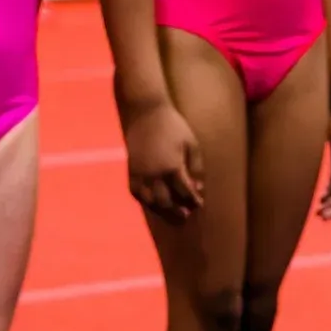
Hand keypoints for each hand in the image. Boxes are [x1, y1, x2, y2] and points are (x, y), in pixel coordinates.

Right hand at [123, 103, 203, 220]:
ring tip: (172, 214)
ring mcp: (140, 174)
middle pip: (165, 201)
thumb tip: (198, 188)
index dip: (192, 200)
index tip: (199, 205)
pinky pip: (136, 193)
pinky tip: (153, 204)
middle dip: (177, 210)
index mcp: (172, 167)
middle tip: (186, 215)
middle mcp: (154, 175)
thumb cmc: (174, 127)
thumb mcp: (192, 144)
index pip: (184, 192)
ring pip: (149, 201)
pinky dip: (145, 202)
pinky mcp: (130, 171)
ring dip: (161, 210)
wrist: (146, 114)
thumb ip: (196, 168)